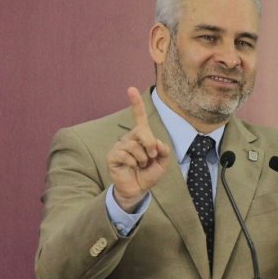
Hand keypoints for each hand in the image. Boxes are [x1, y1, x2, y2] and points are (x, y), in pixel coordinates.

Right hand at [106, 88, 170, 211]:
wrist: (138, 189)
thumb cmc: (148, 174)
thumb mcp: (163, 162)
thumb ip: (164, 150)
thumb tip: (157, 143)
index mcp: (141, 137)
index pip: (139, 118)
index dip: (136, 103)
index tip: (131, 89)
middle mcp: (129, 138)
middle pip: (142, 131)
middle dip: (151, 144)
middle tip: (151, 156)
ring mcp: (119, 146)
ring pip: (135, 146)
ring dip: (143, 159)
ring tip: (140, 165)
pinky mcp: (113, 156)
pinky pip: (127, 155)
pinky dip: (134, 164)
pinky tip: (131, 168)